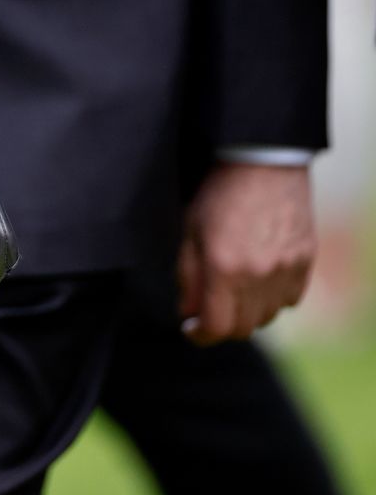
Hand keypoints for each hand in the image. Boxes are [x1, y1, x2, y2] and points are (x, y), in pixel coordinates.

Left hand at [177, 163, 315, 345]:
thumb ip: (188, 275)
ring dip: (249, 312)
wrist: (264, 160)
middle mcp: (258, 275)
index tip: (191, 328)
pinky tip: (261, 277)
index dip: (200, 334)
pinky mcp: (305, 262)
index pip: (216, 327)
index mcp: (224, 267)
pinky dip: (274, 298)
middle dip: (222, 325)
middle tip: (211, 307)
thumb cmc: (220, 191)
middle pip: (243, 329)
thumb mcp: (191, 229)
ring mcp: (286, 270)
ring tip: (236, 288)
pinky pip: (290, 299)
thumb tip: (189, 312)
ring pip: (268, 317)